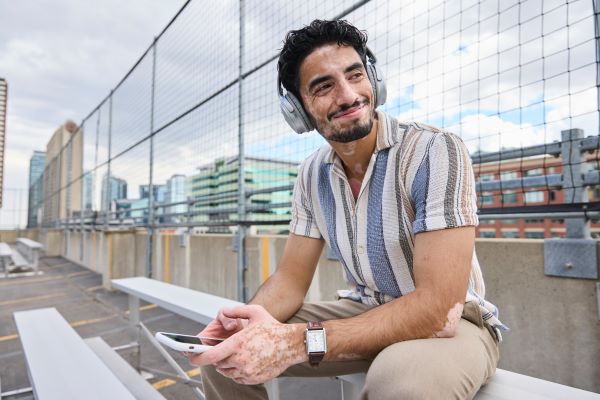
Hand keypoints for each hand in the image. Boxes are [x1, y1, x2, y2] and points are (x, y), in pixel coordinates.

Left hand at [188, 305, 306, 384]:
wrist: (291, 344)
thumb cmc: (273, 327)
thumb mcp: (255, 312)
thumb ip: (236, 310)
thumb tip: (223, 311)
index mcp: (238, 344)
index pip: (210, 356)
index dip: (198, 357)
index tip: (191, 357)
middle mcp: (240, 359)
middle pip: (218, 363)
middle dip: (219, 357)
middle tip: (228, 348)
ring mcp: (247, 371)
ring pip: (227, 371)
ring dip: (228, 364)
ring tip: (238, 354)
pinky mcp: (254, 379)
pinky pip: (238, 378)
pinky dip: (238, 371)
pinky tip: (247, 361)